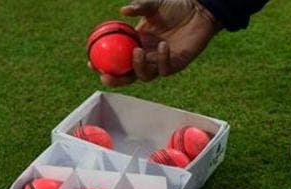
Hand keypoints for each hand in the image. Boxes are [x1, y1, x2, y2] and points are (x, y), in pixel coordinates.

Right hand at [92, 0, 220, 86]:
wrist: (199, 11)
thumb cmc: (176, 7)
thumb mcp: (154, 4)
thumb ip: (139, 6)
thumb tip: (123, 11)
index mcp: (136, 44)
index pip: (117, 60)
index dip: (103, 64)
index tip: (91, 63)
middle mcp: (146, 56)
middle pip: (127, 75)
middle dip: (115, 79)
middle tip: (106, 75)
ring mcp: (160, 63)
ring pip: (145, 75)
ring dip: (138, 67)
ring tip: (138, 51)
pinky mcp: (175, 65)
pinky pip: (165, 69)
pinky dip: (162, 59)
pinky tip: (163, 45)